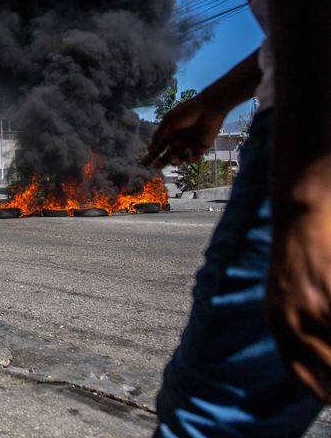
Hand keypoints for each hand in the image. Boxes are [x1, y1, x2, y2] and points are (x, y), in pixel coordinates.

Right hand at [142, 95, 225, 168]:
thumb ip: (159, 135)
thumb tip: (149, 149)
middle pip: (167, 156)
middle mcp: (178, 142)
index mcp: (169, 135)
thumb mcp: (168, 121)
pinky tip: (186, 151)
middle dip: (161, 162)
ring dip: (174, 161)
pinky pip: (192, 158)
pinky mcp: (200, 148)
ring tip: (172, 159)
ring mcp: (189, 146)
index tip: (143, 163)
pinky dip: (188, 158)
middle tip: (156, 166)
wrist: (207, 108)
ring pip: (179, 159)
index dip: (151, 156)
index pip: (158, 148)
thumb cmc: (186, 112)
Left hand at [267, 162, 330, 401]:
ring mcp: (313, 306)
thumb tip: (318, 367)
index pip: (300, 374)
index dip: (321, 391)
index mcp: (277, 322)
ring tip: (326, 317)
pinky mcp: (329, 292)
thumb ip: (295, 326)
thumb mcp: (284, 294)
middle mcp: (290, 319)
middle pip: (328, 368)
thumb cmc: (298, 255)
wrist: (300, 211)